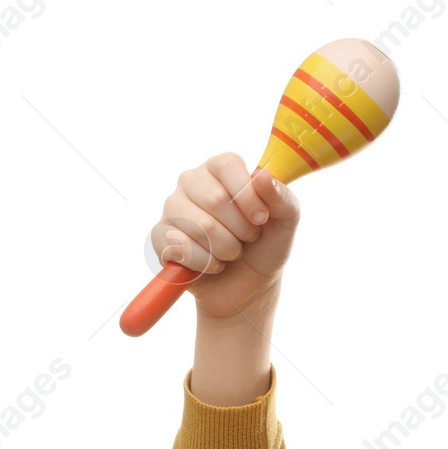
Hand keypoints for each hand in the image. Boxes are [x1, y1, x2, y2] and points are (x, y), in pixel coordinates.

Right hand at [150, 153, 300, 323]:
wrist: (250, 283)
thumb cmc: (267, 244)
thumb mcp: (287, 220)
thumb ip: (281, 196)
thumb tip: (261, 175)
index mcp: (221, 169)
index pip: (227, 165)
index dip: (247, 195)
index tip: (262, 218)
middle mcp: (192, 182)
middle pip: (214, 199)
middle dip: (242, 229)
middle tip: (249, 237)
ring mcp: (172, 207)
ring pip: (201, 227)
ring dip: (228, 249)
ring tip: (233, 251)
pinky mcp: (160, 235)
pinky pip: (181, 248)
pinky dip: (208, 264)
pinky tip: (214, 263)